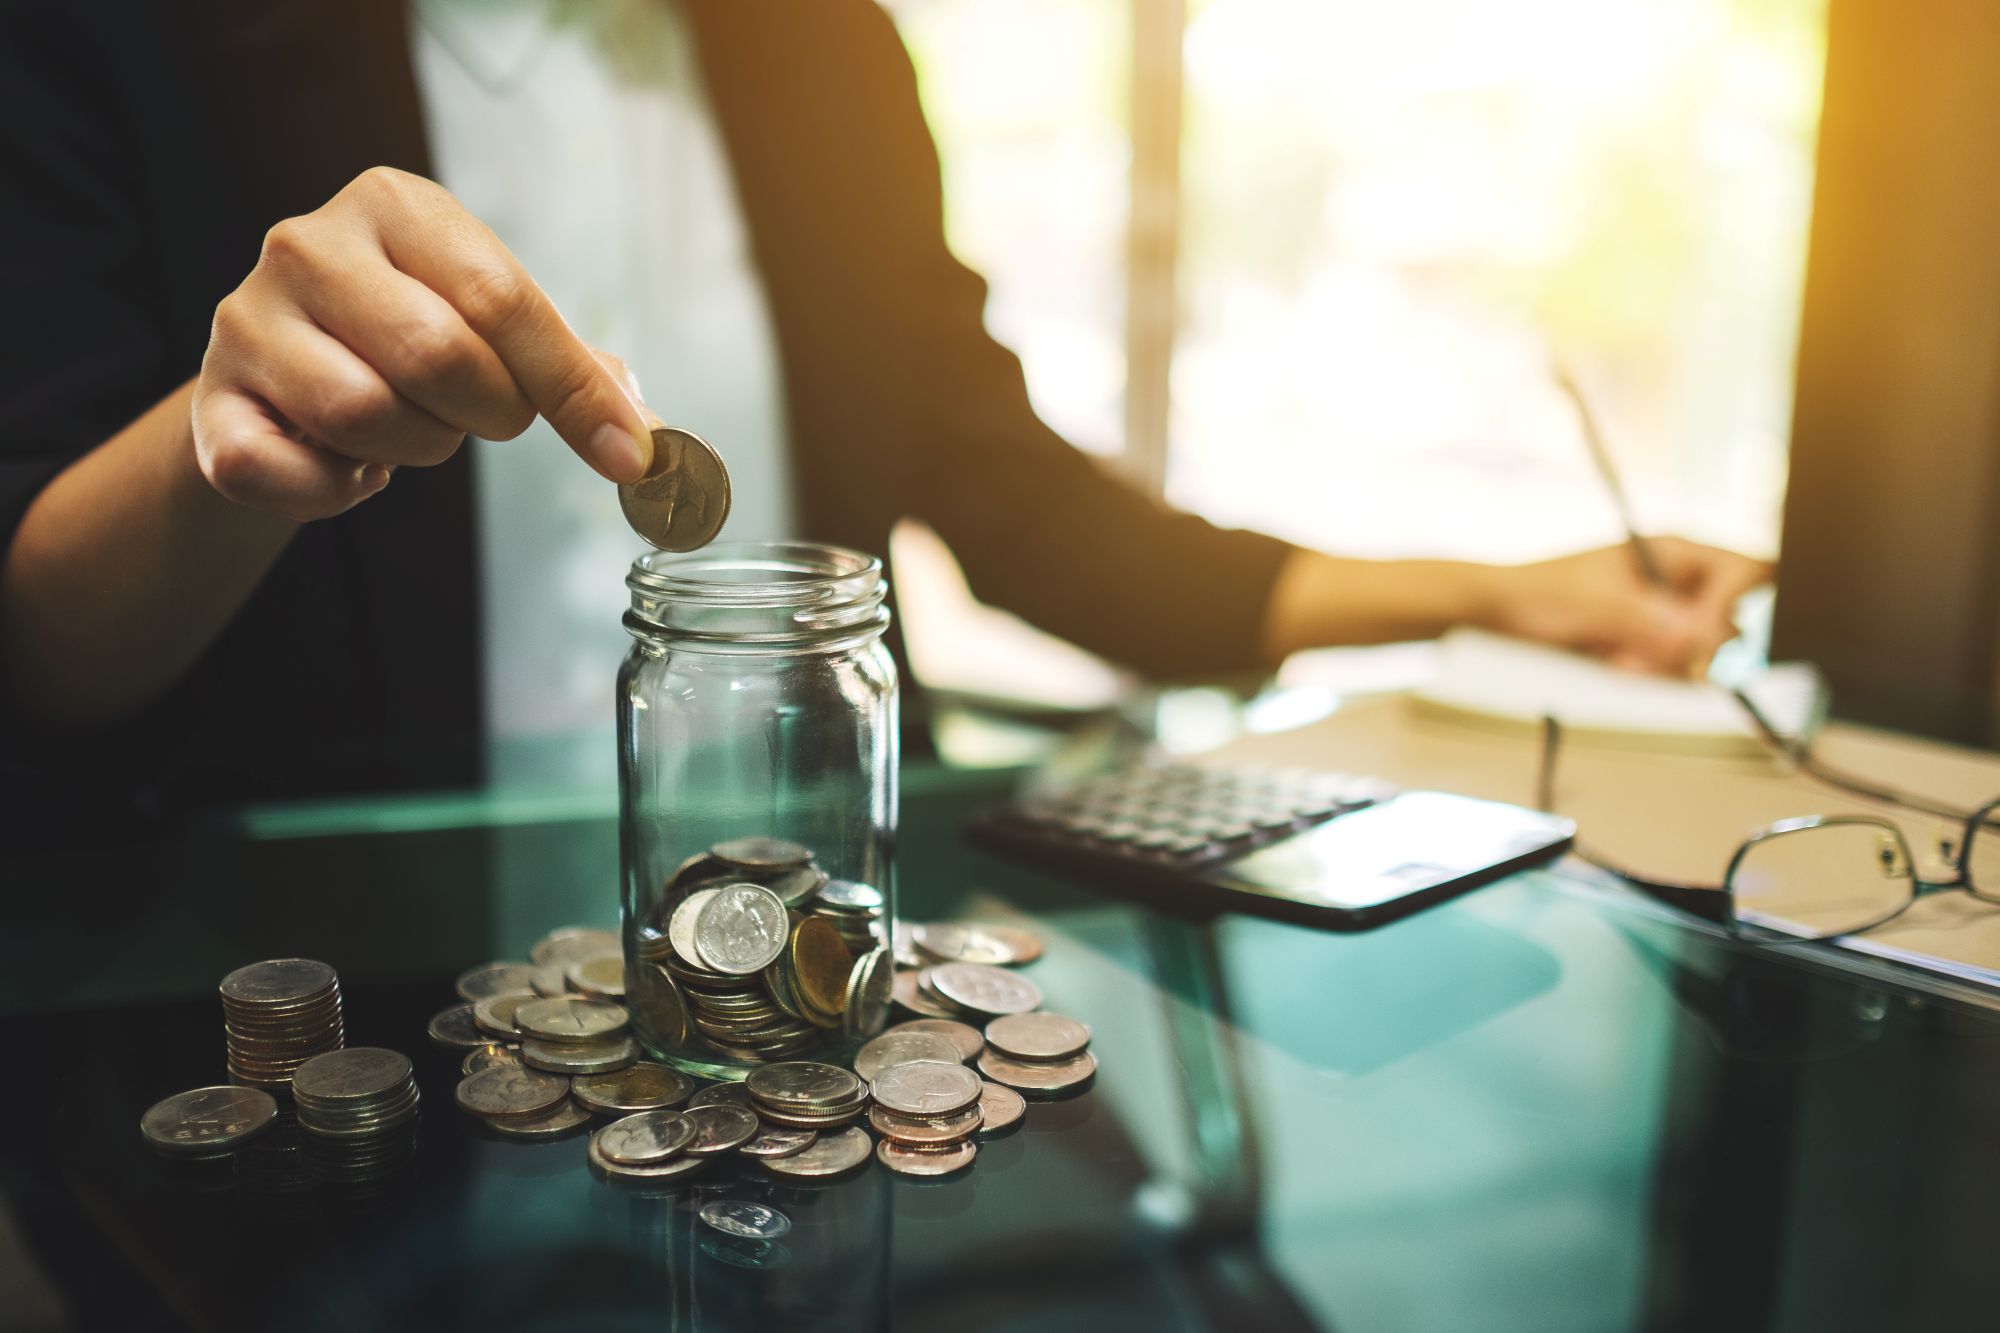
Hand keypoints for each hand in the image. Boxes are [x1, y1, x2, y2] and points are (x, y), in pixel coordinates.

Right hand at [191, 167, 652, 522]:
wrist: (274, 386)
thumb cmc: (404, 345)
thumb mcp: (491, 332)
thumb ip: (574, 373)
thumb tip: (649, 440)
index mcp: (397, 205)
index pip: (503, 299)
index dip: (573, 389)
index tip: (628, 456)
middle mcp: (309, 243)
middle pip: (437, 356)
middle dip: (485, 414)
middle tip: (476, 417)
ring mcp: (246, 319)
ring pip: (364, 414)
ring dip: (413, 449)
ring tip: (405, 428)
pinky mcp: (209, 403)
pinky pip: (286, 472)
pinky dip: (335, 494)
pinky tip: (345, 467)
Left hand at [1484, 538, 1773, 676]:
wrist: (1499, 613)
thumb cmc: (1540, 593)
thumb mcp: (1597, 604)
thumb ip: (1652, 619)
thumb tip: (1708, 637)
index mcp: (1674, 551)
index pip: (1746, 572)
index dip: (1730, 605)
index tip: (1696, 636)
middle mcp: (1678, 581)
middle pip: (1728, 622)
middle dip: (1689, 648)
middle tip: (1639, 658)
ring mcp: (1665, 615)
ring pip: (1700, 653)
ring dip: (1663, 665)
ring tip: (1616, 660)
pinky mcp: (1650, 643)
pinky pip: (1673, 668)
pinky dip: (1648, 673)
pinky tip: (1613, 664)